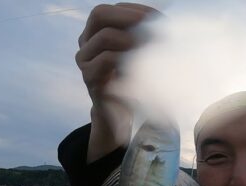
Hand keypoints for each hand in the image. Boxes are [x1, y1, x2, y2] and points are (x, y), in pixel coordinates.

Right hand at [75, 3, 158, 162]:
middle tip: (148, 25)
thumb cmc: (130, 80)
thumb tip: (160, 17)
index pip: (108, 9)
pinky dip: (126, 57)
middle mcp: (85, 44)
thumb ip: (140, 33)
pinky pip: (106, 59)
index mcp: (94, 34)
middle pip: (98, 14)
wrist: (120, 114)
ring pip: (104, 36)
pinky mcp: (90, 79)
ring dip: (131, 38)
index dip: (130, 9)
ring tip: (149, 45)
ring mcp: (85, 61)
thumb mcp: (135, 52)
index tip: (154, 17)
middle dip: (126, 17)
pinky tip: (141, 63)